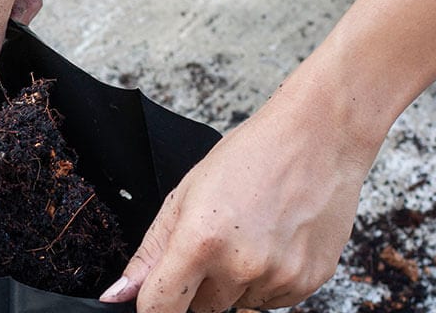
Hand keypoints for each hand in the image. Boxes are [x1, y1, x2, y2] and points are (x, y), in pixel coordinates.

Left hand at [99, 100, 380, 310]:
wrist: (317, 139)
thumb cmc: (248, 158)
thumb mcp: (184, 197)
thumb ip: (149, 253)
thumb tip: (118, 295)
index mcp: (201, 241)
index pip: (160, 308)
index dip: (151, 306)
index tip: (154, 297)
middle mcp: (241, 266)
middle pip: (200, 307)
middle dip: (198, 284)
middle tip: (215, 240)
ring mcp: (279, 277)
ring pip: (236, 304)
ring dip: (234, 282)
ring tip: (249, 235)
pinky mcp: (308, 282)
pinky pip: (271, 301)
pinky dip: (266, 281)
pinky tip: (273, 242)